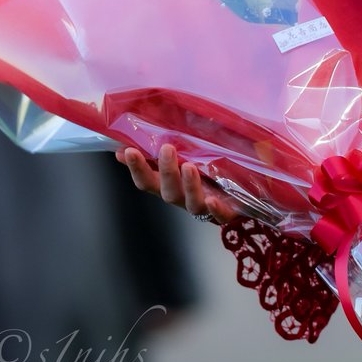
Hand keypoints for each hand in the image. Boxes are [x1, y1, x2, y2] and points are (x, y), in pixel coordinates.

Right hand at [116, 143, 240, 224]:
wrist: (239, 193)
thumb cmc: (203, 171)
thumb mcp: (181, 158)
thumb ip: (156, 154)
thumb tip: (122, 146)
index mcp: (170, 185)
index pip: (147, 181)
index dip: (137, 168)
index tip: (129, 150)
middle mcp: (183, 198)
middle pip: (168, 191)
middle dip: (166, 171)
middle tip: (166, 148)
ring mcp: (203, 207)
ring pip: (192, 203)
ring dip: (189, 186)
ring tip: (189, 166)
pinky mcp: (225, 212)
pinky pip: (220, 215)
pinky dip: (215, 209)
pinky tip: (212, 200)